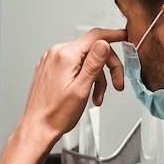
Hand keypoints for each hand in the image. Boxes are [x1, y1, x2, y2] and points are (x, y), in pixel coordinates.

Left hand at [22, 27, 125, 142]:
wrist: (37, 127)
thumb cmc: (56, 115)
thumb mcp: (81, 89)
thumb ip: (94, 64)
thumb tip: (104, 43)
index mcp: (64, 55)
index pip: (95, 36)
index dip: (114, 35)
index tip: (125, 37)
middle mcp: (55, 54)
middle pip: (92, 50)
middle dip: (107, 68)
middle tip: (116, 84)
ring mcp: (51, 61)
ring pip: (84, 60)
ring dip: (96, 77)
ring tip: (97, 97)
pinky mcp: (49, 68)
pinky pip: (73, 66)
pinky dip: (83, 77)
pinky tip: (86, 92)